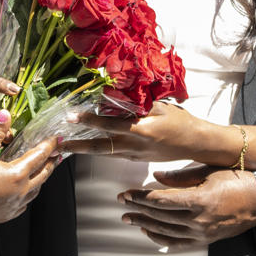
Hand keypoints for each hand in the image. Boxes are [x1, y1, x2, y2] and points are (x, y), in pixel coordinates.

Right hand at [0, 110, 60, 226]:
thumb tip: (5, 115)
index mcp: (17, 174)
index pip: (39, 156)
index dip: (49, 145)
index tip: (57, 139)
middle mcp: (20, 191)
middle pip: (43, 175)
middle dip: (51, 163)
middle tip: (57, 156)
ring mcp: (15, 205)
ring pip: (35, 191)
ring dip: (41, 179)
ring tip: (43, 172)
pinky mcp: (7, 215)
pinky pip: (24, 204)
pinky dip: (28, 195)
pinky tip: (24, 193)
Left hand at [62, 100, 214, 162]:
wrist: (196, 143)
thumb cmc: (181, 121)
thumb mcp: (160, 106)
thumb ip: (137, 103)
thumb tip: (114, 96)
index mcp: (141, 130)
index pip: (109, 125)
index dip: (90, 121)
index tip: (73, 117)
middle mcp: (135, 146)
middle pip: (101, 147)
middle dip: (78, 146)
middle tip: (60, 144)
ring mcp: (136, 155)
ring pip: (105, 153)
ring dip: (86, 149)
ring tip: (68, 146)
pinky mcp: (137, 159)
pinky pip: (115, 154)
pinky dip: (101, 149)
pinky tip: (91, 143)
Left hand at [117, 165, 255, 249]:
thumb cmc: (238, 179)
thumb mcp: (209, 171)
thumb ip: (181, 176)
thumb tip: (157, 176)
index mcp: (200, 200)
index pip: (161, 201)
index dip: (140, 197)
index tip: (126, 193)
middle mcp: (199, 220)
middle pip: (160, 216)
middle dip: (138, 209)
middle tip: (122, 204)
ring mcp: (203, 232)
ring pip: (166, 231)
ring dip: (145, 224)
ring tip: (129, 218)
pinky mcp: (206, 240)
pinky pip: (178, 243)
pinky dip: (161, 238)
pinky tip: (149, 232)